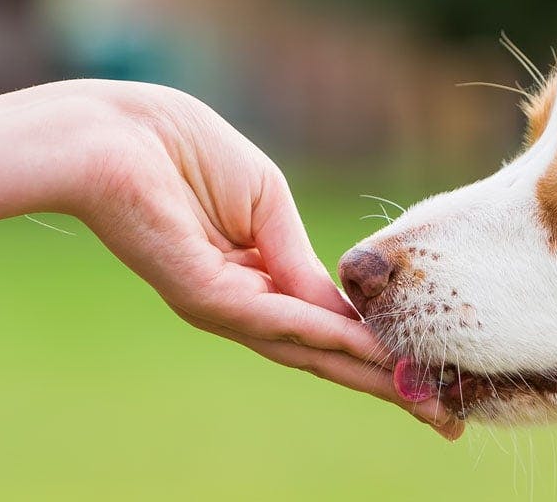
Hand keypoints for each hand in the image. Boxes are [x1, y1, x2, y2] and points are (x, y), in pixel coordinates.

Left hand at [0, 80, 461, 438]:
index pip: (324, 326)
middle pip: (322, 356)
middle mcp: (239, 304)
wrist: (111, 133)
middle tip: (444, 422)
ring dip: (369, 374)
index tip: (430, 376)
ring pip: (306, 350)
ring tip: (423, 399)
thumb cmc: (179, 149)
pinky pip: (276, 321)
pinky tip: (369, 349)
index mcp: (254, 278)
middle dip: (385, 386)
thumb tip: (344, 308)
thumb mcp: (265, 201)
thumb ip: (300, 256)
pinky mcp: (203, 295)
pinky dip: (326, 336)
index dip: (378, 351)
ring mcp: (221, 305)